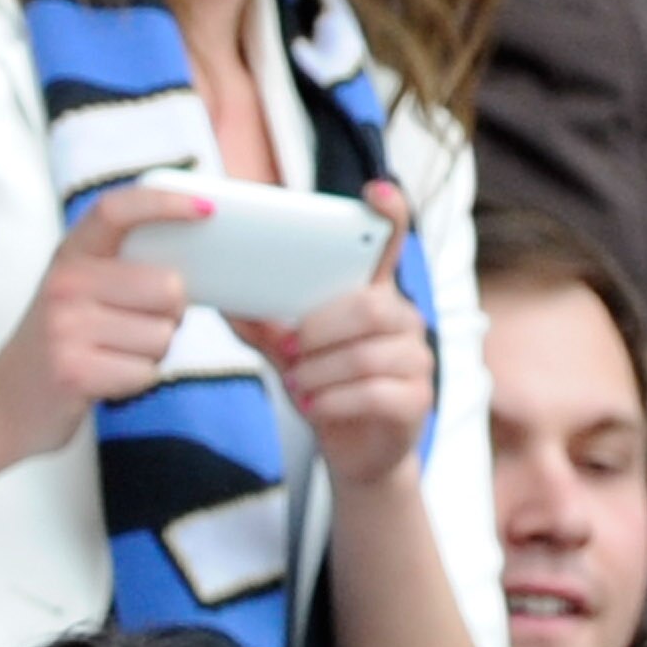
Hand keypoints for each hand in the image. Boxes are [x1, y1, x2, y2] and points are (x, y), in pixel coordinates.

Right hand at [0, 184, 205, 468]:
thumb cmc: (54, 348)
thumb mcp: (72, 293)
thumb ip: (115, 270)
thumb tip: (187, 266)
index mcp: (69, 256)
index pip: (118, 210)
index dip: (164, 202)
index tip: (205, 209)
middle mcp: (65, 286)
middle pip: (166, 287)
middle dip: (172, 315)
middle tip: (146, 327)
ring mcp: (66, 330)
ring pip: (161, 336)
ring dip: (153, 354)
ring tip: (116, 358)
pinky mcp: (74, 373)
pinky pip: (145, 373)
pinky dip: (138, 381)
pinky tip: (108, 381)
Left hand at [239, 182, 433, 491]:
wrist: (356, 455)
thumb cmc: (329, 394)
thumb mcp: (290, 359)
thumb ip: (266, 331)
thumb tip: (229, 304)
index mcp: (376, 297)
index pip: (391, 243)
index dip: (389, 213)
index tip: (373, 191)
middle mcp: (404, 320)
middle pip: (367, 306)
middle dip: (317, 331)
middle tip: (289, 353)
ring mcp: (416, 359)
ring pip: (365, 354)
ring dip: (318, 373)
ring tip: (298, 386)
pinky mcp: (417, 399)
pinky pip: (373, 392)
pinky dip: (333, 401)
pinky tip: (315, 407)